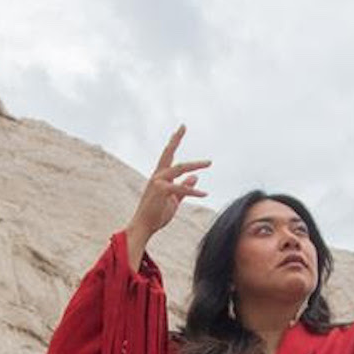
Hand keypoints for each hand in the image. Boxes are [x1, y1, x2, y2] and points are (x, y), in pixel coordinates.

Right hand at [128, 125, 209, 241]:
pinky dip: (194, 191)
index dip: (174, 142)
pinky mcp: (162, 192)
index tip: (180, 130)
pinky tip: (204, 193)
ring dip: (195, 165)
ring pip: (179, 168)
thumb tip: (195, 177)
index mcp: (159, 176)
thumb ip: (184, 187)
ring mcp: (158, 182)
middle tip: (183, 126)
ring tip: (209, 162)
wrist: (144, 227)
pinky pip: (181, 189)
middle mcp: (157, 176)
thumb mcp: (174, 200)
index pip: (167, 156)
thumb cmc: (157, 214)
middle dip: (176, 139)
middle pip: (168, 153)